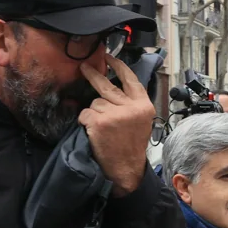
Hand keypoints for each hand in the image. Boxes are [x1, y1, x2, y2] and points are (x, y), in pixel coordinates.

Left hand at [78, 54, 154, 197]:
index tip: (110, 57)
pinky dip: (85, 121)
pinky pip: (85, 113)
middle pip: (107, 85)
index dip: (119, 67)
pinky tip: (93, 132)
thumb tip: (114, 86)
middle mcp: (130, 107)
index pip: (131, 79)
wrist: (126, 169)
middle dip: (93, 75)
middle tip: (84, 68)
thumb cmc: (131, 146)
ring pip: (95, 102)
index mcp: (143, 105)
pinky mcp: (99, 122)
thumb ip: (131, 104)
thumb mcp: (141, 121)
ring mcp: (114, 114)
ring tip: (102, 128)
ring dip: (94, 113)